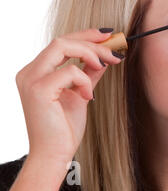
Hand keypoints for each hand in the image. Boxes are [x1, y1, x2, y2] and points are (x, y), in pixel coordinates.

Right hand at [15, 28, 123, 163]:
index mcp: (37, 72)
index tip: (108, 36)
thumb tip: (104, 57)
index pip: (61, 43)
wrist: (54, 154)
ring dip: (91, 53)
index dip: (85, 36)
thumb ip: (89, 74)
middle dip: (92, 41)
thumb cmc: (64, 128)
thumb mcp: (81, 94)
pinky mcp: (39, 90)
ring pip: (62, 46)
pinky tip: (88, 96)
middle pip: (62, 40)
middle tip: (114, 50)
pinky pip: (69, 71)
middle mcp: (29, 72)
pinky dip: (85, 80)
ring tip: (105, 65)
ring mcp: (31, 80)